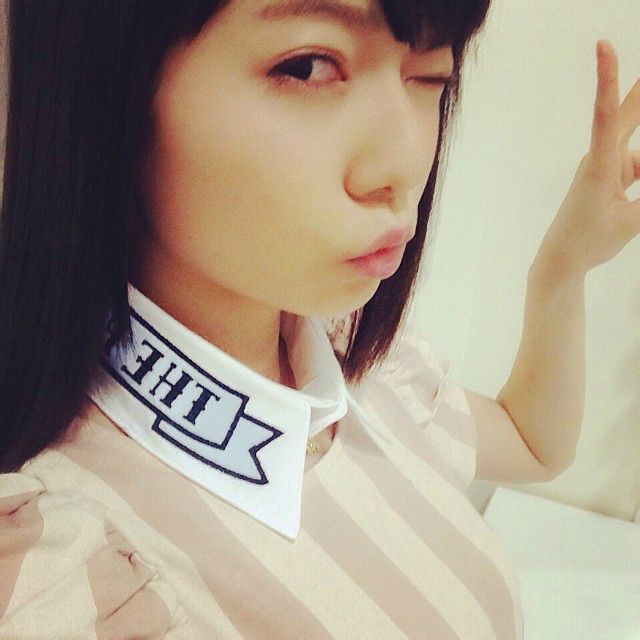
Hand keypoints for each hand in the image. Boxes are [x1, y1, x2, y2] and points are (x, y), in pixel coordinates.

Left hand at [539, 40, 639, 277]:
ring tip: (613, 202)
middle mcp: (601, 158)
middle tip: (613, 51)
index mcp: (599, 167)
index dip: (607, 79)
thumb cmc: (587, 242)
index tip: (603, 48)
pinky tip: (627, 197)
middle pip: (629, 113)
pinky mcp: (613, 174)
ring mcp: (607, 165)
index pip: (606, 115)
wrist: (562, 259)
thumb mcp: (628, 223)